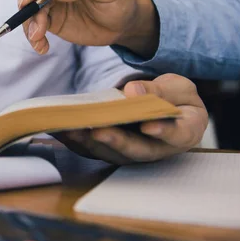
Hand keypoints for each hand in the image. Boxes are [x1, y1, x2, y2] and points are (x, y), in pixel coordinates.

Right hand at [18, 0, 158, 57]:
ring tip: (39, 41)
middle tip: (34, 29)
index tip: (26, 2)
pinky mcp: (51, 18)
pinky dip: (35, 37)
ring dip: (30, 26)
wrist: (123, 24)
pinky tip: (42, 47)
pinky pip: (36, 25)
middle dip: (28, 10)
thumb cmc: (120, 0)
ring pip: (31, 10)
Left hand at [51, 74, 208, 164]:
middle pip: (135, 149)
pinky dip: (73, 140)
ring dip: (87, 142)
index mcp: (182, 134)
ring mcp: (130, 152)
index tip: (149, 125)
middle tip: (98, 131)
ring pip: (109, 152)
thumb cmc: (177, 99)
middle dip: (115, 141)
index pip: (174, 135)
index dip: (162, 131)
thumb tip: (133, 91)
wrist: (168, 108)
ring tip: (70, 128)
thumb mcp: (180, 88)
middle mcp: (155, 149)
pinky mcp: (110, 148)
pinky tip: (57, 128)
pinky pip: (90, 148)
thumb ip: (162, 91)